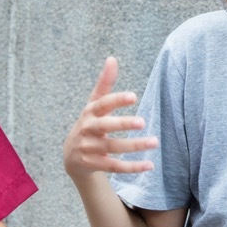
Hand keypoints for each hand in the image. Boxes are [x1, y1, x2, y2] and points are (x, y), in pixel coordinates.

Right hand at [64, 57, 157, 181]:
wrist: (71, 155)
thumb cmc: (89, 124)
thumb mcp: (93, 104)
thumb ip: (104, 83)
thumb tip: (112, 58)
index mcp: (90, 113)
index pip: (102, 104)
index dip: (117, 100)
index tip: (134, 96)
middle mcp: (88, 130)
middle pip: (105, 127)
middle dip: (123, 124)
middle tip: (143, 122)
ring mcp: (89, 148)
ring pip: (113, 148)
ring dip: (134, 146)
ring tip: (155, 142)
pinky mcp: (94, 164)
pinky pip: (115, 167)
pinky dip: (132, 167)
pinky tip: (150, 165)